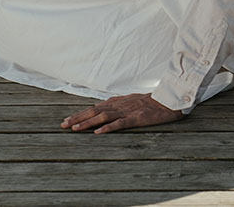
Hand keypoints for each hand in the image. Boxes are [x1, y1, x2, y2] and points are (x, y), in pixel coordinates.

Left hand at [60, 93, 182, 133]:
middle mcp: (120, 105)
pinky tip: (98, 133)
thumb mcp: (132, 100)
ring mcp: (128, 111)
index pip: (95, 107)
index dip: (81, 113)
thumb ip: (118, 103)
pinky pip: (120, 123)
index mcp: (118, 101)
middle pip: (95, 111)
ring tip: (75, 129)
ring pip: (103, 116)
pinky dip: (108, 127)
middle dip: (78, 118)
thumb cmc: (152, 101)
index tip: (68, 120)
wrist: (170, 100)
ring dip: (88, 123)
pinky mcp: (137, 117)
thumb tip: (102, 107)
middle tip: (63, 125)